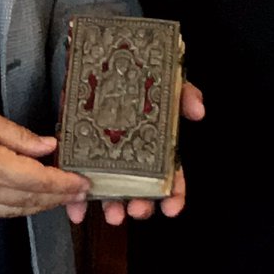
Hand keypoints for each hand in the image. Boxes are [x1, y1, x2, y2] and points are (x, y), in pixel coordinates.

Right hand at [0, 100, 89, 217]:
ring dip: (39, 205)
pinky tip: (26, 199)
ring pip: (15, 210)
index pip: (39, 182)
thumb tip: (47, 146)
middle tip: (78, 193)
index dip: (64, 185)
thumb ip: (20, 137)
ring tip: (57, 197)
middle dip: (58, 198)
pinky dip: (17, 207)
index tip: (82, 184)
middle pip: (31, 201)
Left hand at [67, 81, 205, 224]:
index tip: (171, 208)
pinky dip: (76, 200)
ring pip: (111, 190)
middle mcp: (131, 155)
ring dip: (112, 206)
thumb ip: (185, 94)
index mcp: (156, 146)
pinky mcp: (78, 152)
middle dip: (142, 204)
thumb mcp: (166, 82)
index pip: (170, 177)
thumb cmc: (137, 76)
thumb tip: (197, 110)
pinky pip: (77, 180)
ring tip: (113, 214)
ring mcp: (103, 156)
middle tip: (139, 209)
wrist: (101, 59)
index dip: (173, 195)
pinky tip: (78, 211)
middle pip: (141, 188)